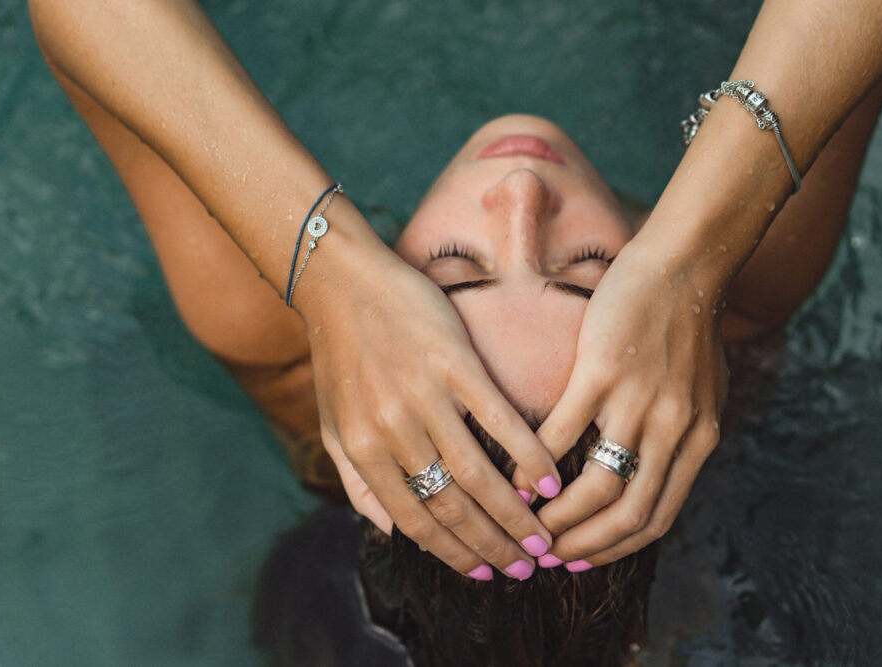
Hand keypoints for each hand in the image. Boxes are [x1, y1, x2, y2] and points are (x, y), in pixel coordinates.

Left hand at [301, 244, 560, 578]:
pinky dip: (527, 454)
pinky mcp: (452, 363)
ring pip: (476, 473)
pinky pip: (497, 420)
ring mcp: (424, 396)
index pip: (414, 520)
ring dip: (514, 514)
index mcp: (361, 450)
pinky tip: (549, 480)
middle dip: (492, 545)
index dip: (452, 554)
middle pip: (450, 505)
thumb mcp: (332, 426)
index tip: (484, 573)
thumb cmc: (340, 357)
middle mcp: (392, 430)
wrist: (343, 283)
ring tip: (543, 539)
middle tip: (526, 567)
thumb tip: (390, 531)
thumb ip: (358, 482)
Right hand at [515, 236, 728, 566]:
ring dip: (557, 516)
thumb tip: (653, 470)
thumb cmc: (690, 325)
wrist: (684, 263)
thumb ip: (682, 435)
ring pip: (596, 485)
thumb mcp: (703, 393)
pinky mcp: (603, 371)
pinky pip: (563, 433)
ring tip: (526, 522)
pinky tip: (512, 472)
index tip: (582, 558)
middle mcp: (674, 430)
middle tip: (547, 553)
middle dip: (583, 545)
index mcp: (698, 440)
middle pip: (628, 514)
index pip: (658, 518)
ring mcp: (639, 402)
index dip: (617, 548)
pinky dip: (534, 463)